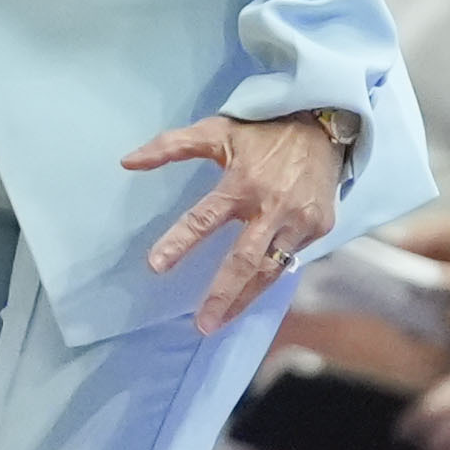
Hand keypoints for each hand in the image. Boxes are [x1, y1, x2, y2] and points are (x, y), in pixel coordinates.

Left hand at [126, 112, 341, 333]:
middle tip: (201, 324)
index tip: (156, 266)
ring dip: (244, 299)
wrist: (321, 125)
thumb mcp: (217, 130)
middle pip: (244, 259)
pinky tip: (250, 295)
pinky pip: (289, 260)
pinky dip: (269, 278)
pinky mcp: (320, 228)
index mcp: (242, 182)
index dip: (180, 242)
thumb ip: (171, 146)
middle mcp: (272, 206)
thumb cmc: (262, 132)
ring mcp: (299, 221)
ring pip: (269, 270)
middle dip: (222, 294)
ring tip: (220, 321)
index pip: (205, 218)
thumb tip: (127, 161)